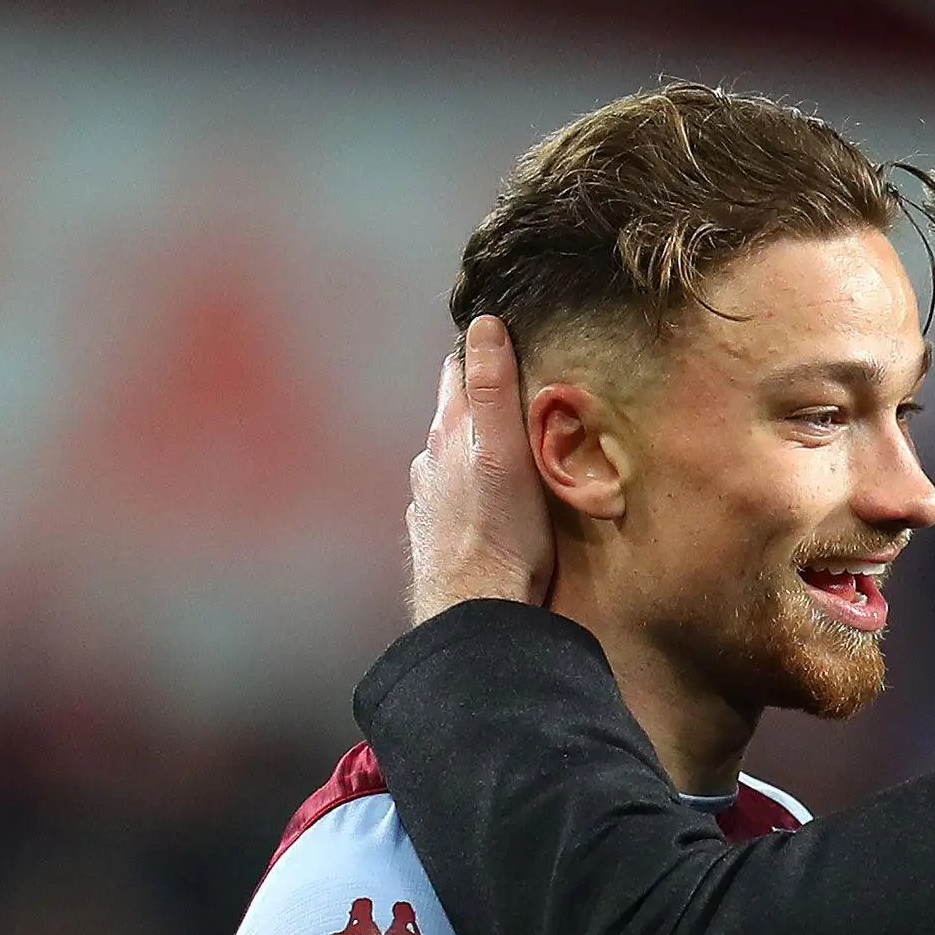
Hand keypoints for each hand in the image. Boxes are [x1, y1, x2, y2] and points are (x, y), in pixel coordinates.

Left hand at [407, 313, 555, 620]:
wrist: (477, 609)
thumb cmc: (501, 533)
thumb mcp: (506, 450)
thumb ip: (493, 387)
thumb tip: (484, 325)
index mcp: (450, 434)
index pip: (458, 374)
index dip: (478, 356)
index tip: (499, 344)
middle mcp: (430, 462)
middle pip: (451, 416)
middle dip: (473, 401)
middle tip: (508, 394)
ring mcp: (427, 502)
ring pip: (446, 460)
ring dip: (468, 450)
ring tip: (499, 451)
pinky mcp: (433, 538)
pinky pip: (446, 502)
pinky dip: (462, 493)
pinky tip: (480, 503)